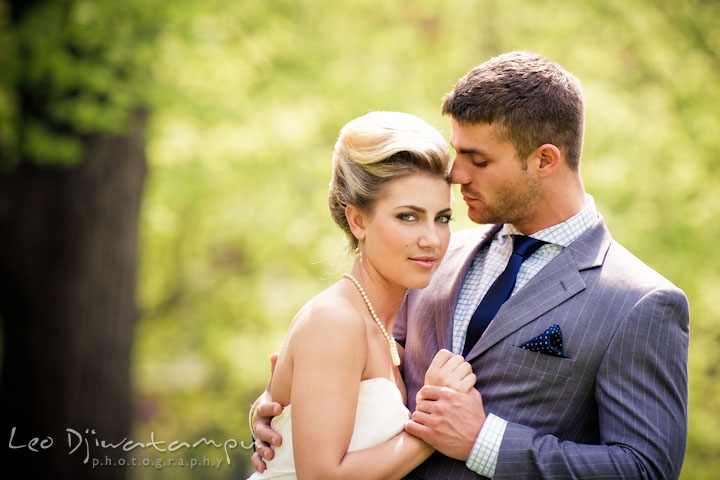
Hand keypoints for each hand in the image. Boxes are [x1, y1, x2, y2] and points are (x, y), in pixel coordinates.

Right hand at [250, 352, 283, 472]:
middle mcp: (260, 423)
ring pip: (258, 444)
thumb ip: (275, 375)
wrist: (269, 417)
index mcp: (264, 408)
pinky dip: (258, 462)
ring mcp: (260, 437)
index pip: (265, 407)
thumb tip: (274, 354)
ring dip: (263, 449)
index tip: (279, 408)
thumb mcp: (275, 388)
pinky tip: (264, 467)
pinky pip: (256, 457)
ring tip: (272, 454)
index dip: (271, 407)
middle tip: (278, 439)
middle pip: (260, 429)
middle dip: (268, 434)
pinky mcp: (261, 448)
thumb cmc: (275, 401)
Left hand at [405, 385, 485, 460]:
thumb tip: (459, 378)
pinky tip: (416, 428)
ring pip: (416, 414)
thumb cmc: (478, 419)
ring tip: (423, 421)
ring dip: (419, 418)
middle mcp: (441, 407)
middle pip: (420, 402)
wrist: (480, 442)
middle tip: (426, 413)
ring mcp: (435, 421)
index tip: (427, 401)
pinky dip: (412, 427)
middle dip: (423, 407)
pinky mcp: (431, 435)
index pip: (425, 390)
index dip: (425, 396)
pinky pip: (412, 427)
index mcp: (448, 395)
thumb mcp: (474, 397)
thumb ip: (464, 386)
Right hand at [424, 349, 475, 392]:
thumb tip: (452, 354)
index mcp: (431, 372)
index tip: (450, 366)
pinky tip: (466, 387)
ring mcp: (451, 383)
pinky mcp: (462, 390)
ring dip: (467, 372)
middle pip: (458, 358)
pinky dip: (471, 380)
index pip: (445, 353)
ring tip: (462, 380)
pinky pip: (472, 377)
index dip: (450, 358)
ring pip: (467, 366)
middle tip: (458, 374)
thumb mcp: (432, 382)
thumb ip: (439, 368)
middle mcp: (440, 376)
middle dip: (460, 365)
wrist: (440, 418)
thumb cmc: (438, 397)